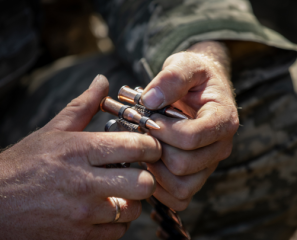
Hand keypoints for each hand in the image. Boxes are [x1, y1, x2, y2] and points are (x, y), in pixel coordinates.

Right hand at [0, 75, 160, 239]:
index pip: (135, 146)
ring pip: (134, 210)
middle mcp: (85, 184)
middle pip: (143, 183)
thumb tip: (102, 81)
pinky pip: (118, 232)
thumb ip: (84, 105)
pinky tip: (106, 208)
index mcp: (80, 151)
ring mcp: (83, 214)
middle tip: (139, 171)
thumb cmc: (26, 164)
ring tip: (120, 190)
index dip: (151, 145)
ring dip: (132, 200)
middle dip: (147, 176)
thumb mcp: (53, 130)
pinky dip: (118, 221)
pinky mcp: (80, 238)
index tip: (150, 147)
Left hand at [141, 41, 238, 210]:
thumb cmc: (194, 77)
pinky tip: (149, 165)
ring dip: (155, 170)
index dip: (163, 131)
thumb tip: (150, 102)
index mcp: (223, 119)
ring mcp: (208, 165)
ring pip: (181, 186)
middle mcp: (220, 147)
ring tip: (145, 148)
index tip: (148, 118)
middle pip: (183, 165)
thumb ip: (171, 78)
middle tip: (143, 133)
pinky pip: (179, 197)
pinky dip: (160, 188)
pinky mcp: (197, 176)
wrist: (201, 89)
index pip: (192, 137)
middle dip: (155, 148)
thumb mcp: (185, 65)